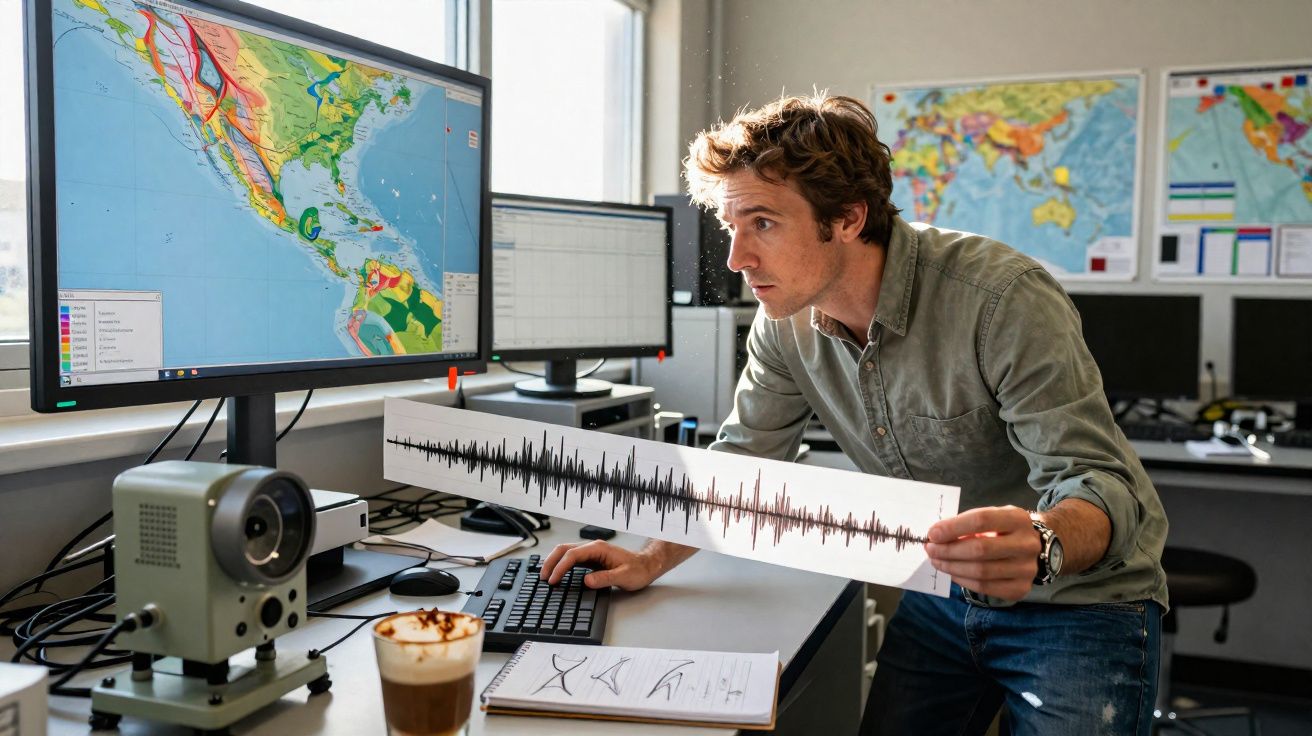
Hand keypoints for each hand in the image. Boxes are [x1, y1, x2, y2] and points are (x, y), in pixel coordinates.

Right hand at [539, 540, 659, 590]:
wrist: (646, 566)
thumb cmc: (638, 570)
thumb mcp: (624, 577)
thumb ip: (605, 579)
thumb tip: (587, 580)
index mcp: (599, 549)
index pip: (573, 555)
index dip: (560, 567)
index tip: (553, 580)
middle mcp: (593, 548)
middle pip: (564, 549)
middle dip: (551, 562)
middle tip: (543, 577)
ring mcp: (591, 553)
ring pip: (566, 552)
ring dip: (554, 562)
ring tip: (545, 576)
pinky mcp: (591, 560)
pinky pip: (571, 559)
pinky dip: (561, 565)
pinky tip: (557, 573)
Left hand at [924, 505, 1041, 601]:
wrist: (1033, 547)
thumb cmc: (1003, 529)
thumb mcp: (991, 516)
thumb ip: (967, 523)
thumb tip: (936, 535)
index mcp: (1018, 519)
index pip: (981, 520)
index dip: (953, 528)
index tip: (932, 534)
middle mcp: (1027, 544)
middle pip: (979, 549)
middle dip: (948, 550)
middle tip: (930, 550)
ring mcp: (1026, 569)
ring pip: (980, 571)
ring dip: (952, 567)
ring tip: (937, 561)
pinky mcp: (1021, 588)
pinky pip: (985, 587)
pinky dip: (963, 581)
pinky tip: (953, 573)